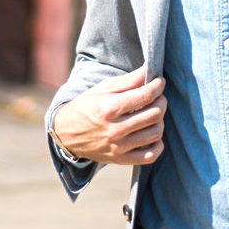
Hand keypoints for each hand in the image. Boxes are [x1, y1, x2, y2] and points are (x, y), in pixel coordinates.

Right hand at [52, 64, 166, 164]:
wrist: (66, 134)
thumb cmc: (87, 106)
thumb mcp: (103, 87)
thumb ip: (129, 79)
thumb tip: (150, 68)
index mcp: (109, 107)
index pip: (146, 96)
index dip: (158, 86)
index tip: (159, 82)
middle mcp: (115, 129)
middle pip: (154, 114)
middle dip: (162, 101)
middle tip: (158, 96)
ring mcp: (118, 146)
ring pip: (155, 133)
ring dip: (160, 121)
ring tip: (153, 114)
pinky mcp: (120, 159)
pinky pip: (150, 156)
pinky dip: (157, 144)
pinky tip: (151, 134)